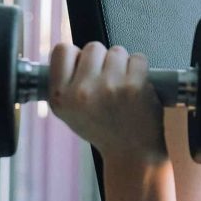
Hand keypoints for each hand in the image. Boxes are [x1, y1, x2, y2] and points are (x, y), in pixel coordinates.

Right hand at [47, 41, 167, 162]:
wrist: (132, 153)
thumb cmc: (103, 130)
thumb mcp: (69, 112)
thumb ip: (66, 83)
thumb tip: (73, 54)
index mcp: (60, 97)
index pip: (62, 50)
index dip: (76, 56)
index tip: (85, 67)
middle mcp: (82, 91)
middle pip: (93, 47)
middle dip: (103, 60)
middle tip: (108, 82)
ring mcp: (109, 87)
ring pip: (117, 51)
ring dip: (123, 64)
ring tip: (122, 87)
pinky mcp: (134, 85)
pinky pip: (138, 58)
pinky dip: (140, 69)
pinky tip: (137, 86)